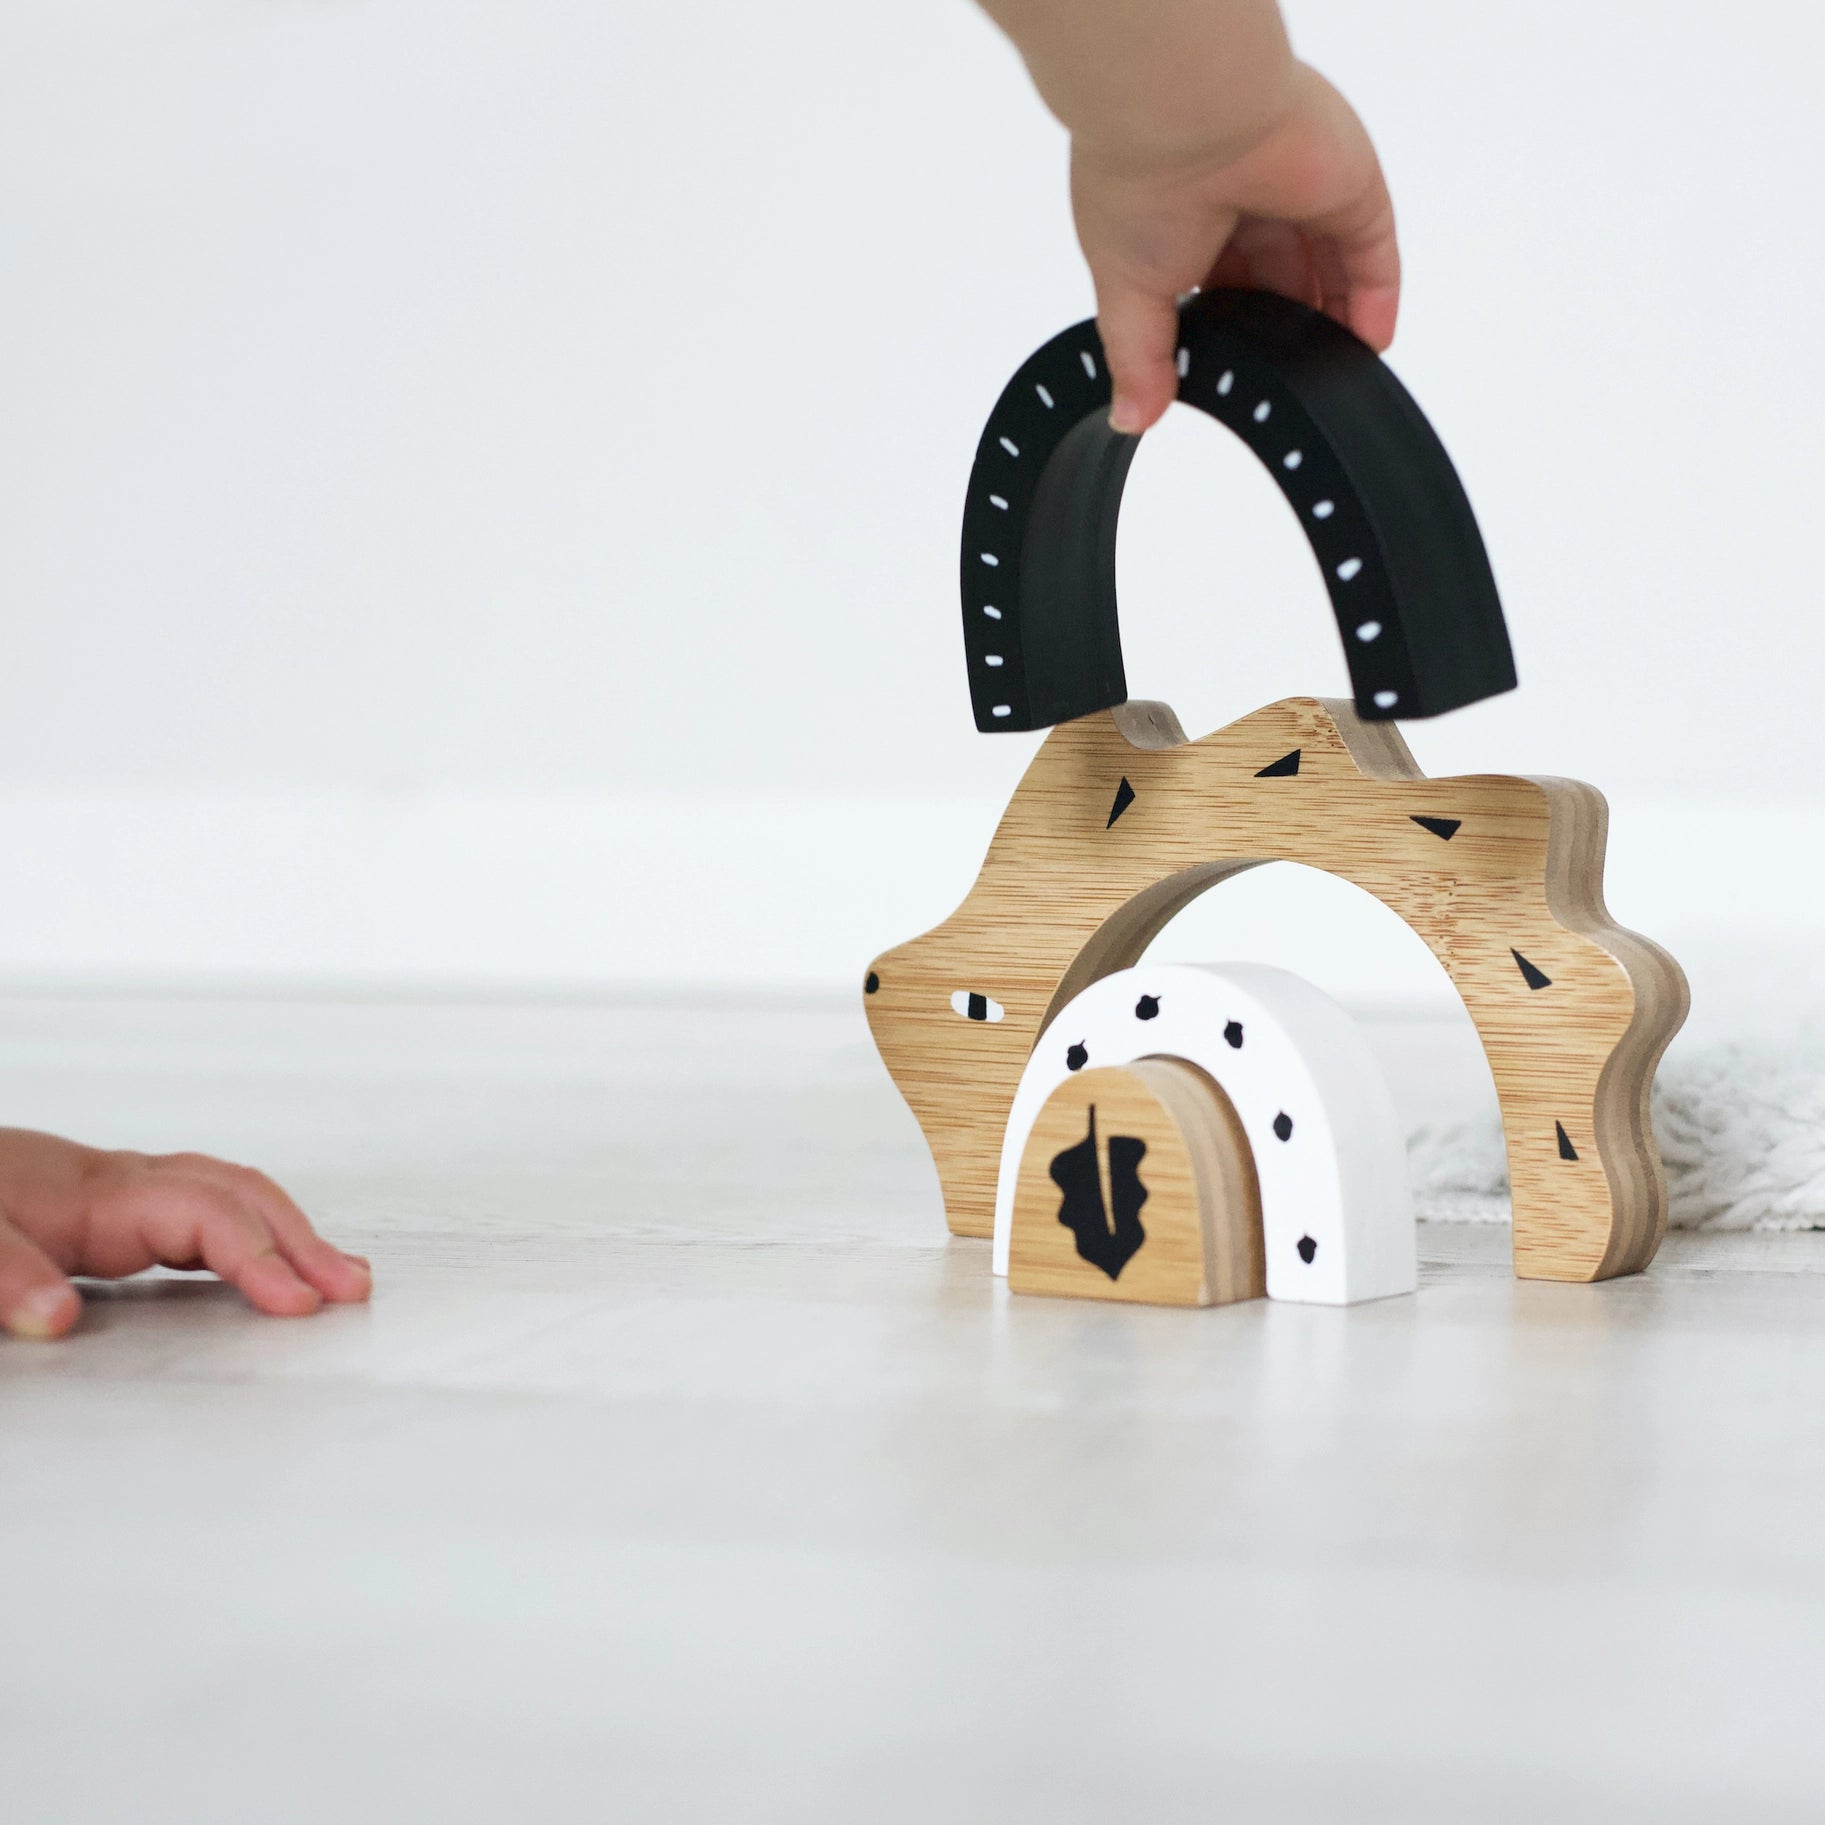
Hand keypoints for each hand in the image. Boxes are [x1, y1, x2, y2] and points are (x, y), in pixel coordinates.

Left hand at [0, 1128, 370, 1339]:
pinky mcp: (107, 1209)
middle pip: (237, 1194)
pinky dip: (250, 1234)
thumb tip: (60, 1320)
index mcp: (95, 1194)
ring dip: (287, 1232)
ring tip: (335, 1278)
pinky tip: (262, 1266)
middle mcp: (120, 1184)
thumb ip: (3, 1277)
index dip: (259, 1255)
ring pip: (228, 1195)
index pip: (206, 1214)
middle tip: (353, 1289)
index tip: (297, 1303)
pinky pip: (202, 1211)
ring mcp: (118, 1192)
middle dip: (302, 1240)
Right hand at [1072, 62, 1400, 432]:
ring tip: (1328, 377)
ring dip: (1332, 324)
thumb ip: (1138, 358)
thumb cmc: (1139, 183)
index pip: (1221, 287)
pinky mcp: (1351, 191)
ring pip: (1330, 270)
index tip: (1233, 377)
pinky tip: (1367, 347)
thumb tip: (1131, 419)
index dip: (1231, 332)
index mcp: (1188, 221)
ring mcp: (1303, 194)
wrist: (1188, 114)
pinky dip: (1375, 303)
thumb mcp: (1126, 294)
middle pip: (1280, 281)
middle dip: (1282, 332)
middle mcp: (1247, 201)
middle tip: (1283, 383)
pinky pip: (1374, 255)